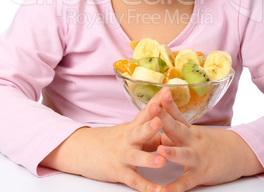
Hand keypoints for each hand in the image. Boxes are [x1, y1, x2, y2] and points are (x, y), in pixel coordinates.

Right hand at [41, 92, 165, 191]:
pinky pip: (134, 180)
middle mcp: (128, 139)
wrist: (83, 149)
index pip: (146, 111)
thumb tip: (170, 129)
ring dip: (149, 159)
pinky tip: (158, 191)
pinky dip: (146, 187)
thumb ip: (150, 133)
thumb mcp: (130, 132)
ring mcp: (123, 155)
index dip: (156, 101)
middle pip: (139, 131)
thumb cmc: (112, 140)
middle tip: (160, 120)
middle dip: (150, 126)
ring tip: (163, 161)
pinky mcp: (118, 172)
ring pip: (136, 157)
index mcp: (133, 127)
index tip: (167, 91)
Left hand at [148, 89, 263, 191]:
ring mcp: (197, 157)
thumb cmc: (211, 141)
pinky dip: (176, 188)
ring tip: (161, 150)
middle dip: (164, 119)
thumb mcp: (194, 131)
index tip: (161, 93)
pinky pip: (186, 182)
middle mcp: (192, 141)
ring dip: (172, 152)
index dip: (168, 104)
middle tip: (152, 109)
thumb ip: (176, 125)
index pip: (177, 114)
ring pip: (184, 154)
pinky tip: (164, 191)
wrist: (238, 153)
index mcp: (189, 130)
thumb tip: (158, 119)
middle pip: (177, 128)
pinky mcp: (201, 174)